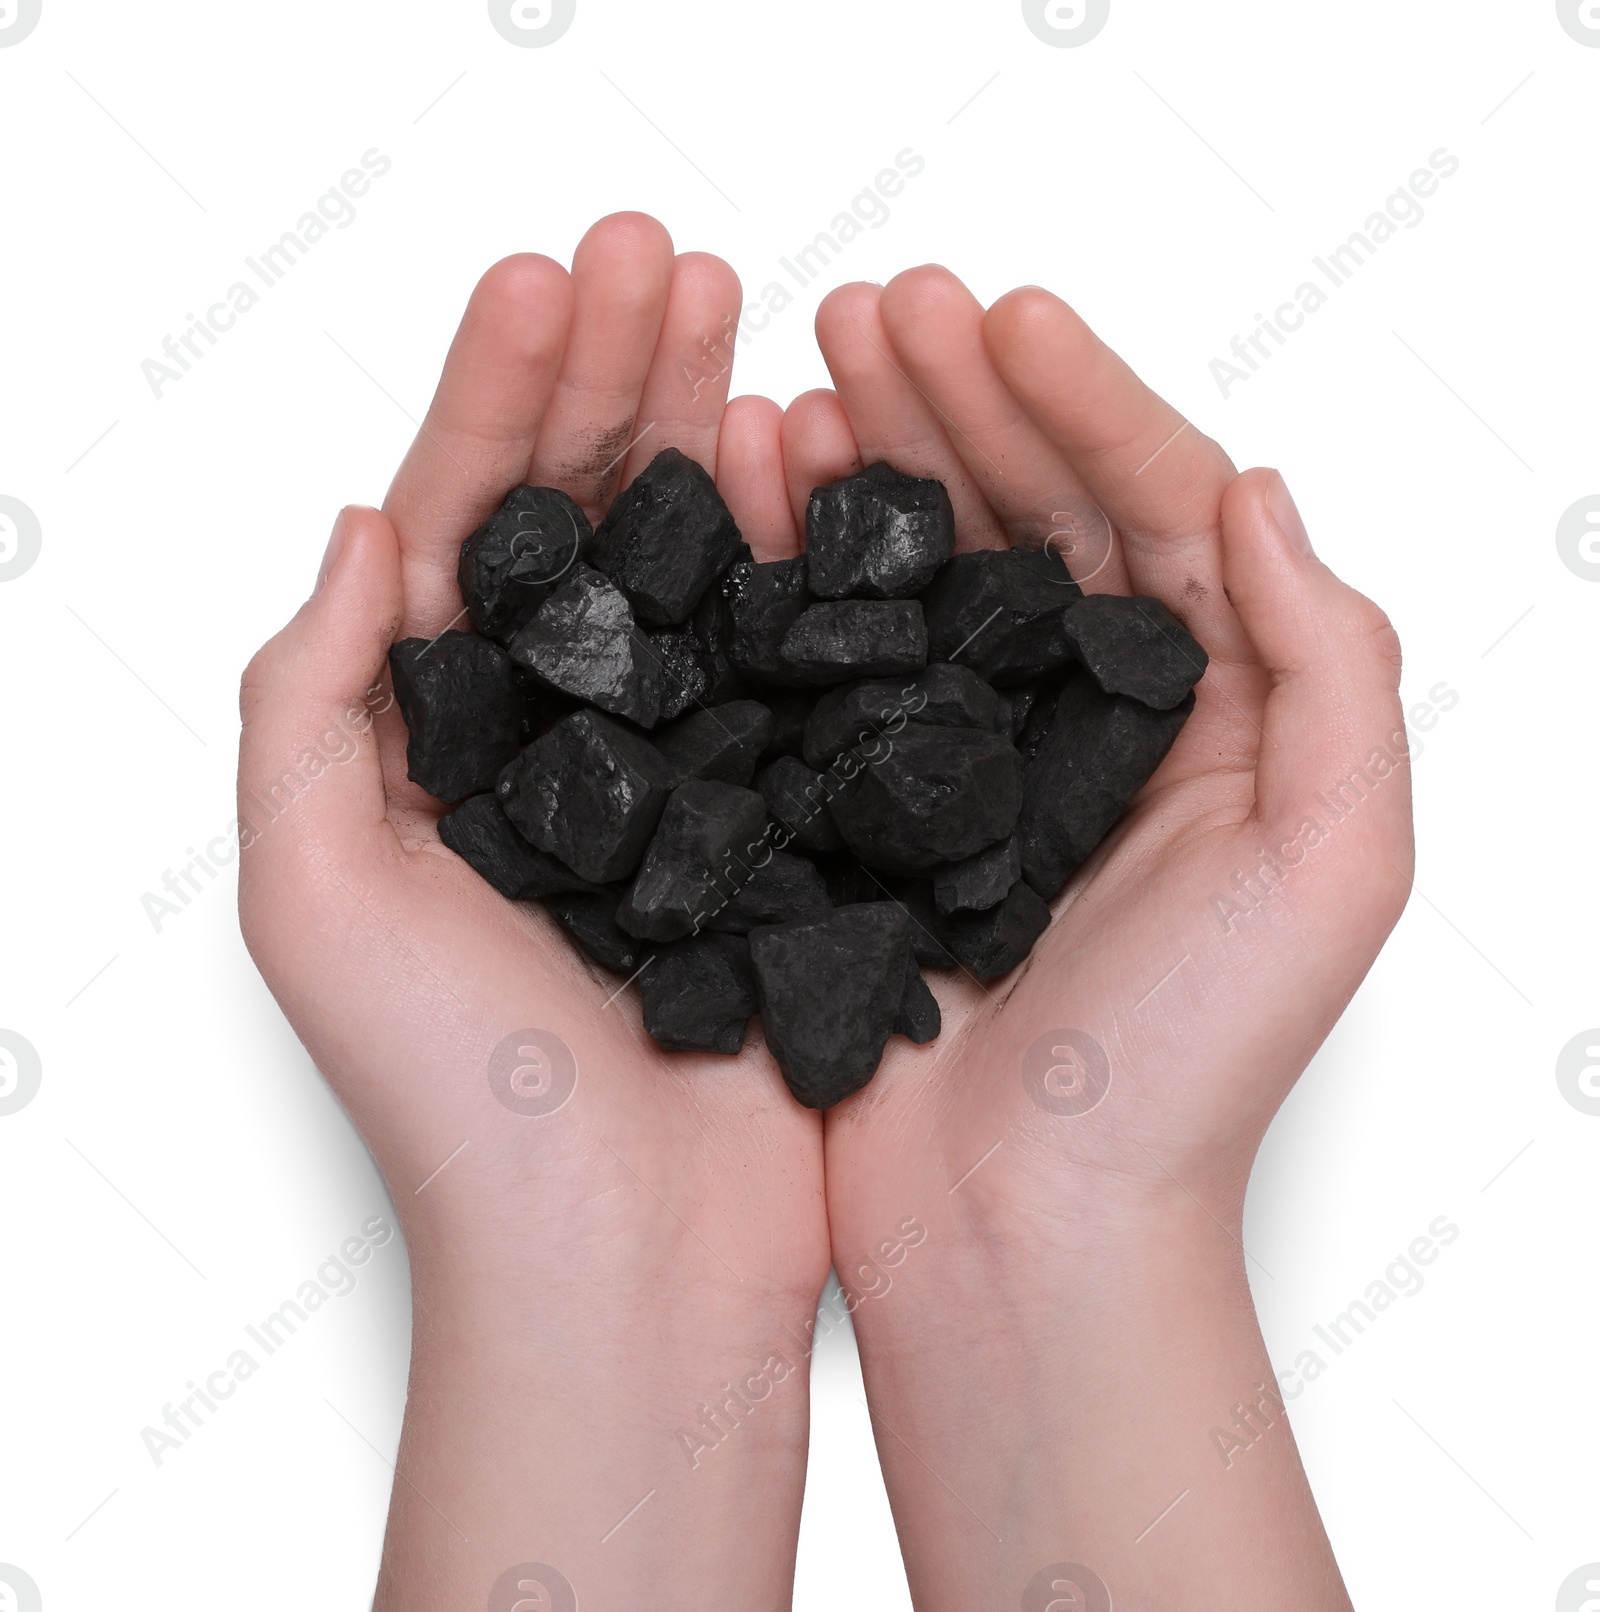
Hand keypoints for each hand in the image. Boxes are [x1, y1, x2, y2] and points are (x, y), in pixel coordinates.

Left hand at [238, 215, 828, 1610]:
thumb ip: (311, 704)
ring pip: (692, 565)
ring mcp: (677, 771)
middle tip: (664, 255)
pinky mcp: (776, 814)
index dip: (497, 395)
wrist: (625, 1256)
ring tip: (745, 318)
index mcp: (433, 744)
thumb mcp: (318, 896)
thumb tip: (356, 530)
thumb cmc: (463, 1102)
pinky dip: (800, 553)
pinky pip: (787, 656)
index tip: (552, 279)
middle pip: (580, 519)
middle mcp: (557, 742)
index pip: (459, 526)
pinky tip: (815, 457)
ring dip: (708, 432)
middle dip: (613, 377)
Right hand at [788, 270, 1411, 1607]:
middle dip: (959, 396)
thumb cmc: (1179, 1079)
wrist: (1023, 1228)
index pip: (1160, 508)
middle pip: (1034, 511)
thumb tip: (1260, 493)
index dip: (1085, 399)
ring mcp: (974, 756)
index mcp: (1213, 713)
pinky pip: (840, 652)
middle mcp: (1093, 719)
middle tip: (876, 306)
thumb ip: (1333, 672)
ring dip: (874, 455)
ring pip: (928, 565)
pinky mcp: (876, 803)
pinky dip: (801, 562)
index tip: (999, 317)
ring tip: (806, 367)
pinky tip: (756, 489)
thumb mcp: (1326, 873)